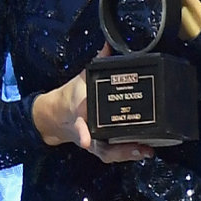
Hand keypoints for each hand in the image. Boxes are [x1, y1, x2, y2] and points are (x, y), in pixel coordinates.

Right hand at [32, 54, 152, 164]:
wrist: (55, 114)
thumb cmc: (73, 97)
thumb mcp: (83, 78)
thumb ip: (98, 62)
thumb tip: (108, 46)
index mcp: (79, 110)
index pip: (79, 122)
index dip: (83, 132)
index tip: (86, 141)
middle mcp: (85, 128)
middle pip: (98, 143)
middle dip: (116, 147)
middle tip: (138, 147)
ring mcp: (91, 139)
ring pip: (106, 152)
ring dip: (125, 153)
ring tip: (145, 150)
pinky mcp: (96, 146)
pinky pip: (109, 154)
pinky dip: (125, 154)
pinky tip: (144, 152)